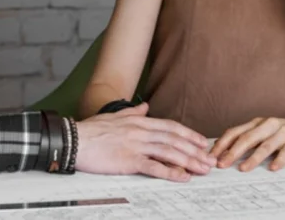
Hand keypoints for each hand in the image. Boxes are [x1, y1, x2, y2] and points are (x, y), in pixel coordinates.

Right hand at [75, 103, 216, 180]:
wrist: (74, 139)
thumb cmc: (91, 129)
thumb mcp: (114, 116)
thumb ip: (133, 111)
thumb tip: (145, 106)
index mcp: (138, 121)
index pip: (170, 127)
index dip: (189, 135)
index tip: (202, 142)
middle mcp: (140, 131)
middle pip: (174, 140)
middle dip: (195, 150)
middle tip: (210, 159)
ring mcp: (135, 145)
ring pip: (169, 152)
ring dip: (189, 161)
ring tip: (203, 169)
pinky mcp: (128, 160)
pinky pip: (154, 167)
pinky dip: (170, 172)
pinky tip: (182, 177)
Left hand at [209, 116, 284, 171]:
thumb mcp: (266, 132)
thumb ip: (249, 138)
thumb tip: (225, 150)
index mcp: (257, 123)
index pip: (235, 131)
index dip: (222, 143)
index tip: (211, 155)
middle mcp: (268, 125)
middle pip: (246, 138)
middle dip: (232, 152)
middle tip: (222, 164)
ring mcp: (283, 132)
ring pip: (265, 145)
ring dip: (252, 158)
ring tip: (243, 169)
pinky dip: (279, 160)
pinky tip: (273, 168)